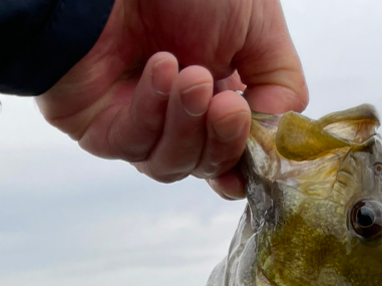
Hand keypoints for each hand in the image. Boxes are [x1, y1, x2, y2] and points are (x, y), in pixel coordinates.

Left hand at [37, 0, 307, 197]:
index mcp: (216, 93)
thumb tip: (274, 134)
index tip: (262, 156)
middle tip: (228, 107)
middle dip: (223, 141)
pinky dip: (152, 110)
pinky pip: (134, 144)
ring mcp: (136, 125)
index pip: (236, 153)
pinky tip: (160, 69)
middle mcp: (176, 115)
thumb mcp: (258, 23)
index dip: (249, 161)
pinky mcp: (99, 130)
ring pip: (173, 164)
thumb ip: (282, 83)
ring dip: (187, 124)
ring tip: (191, 76)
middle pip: (208, 165)